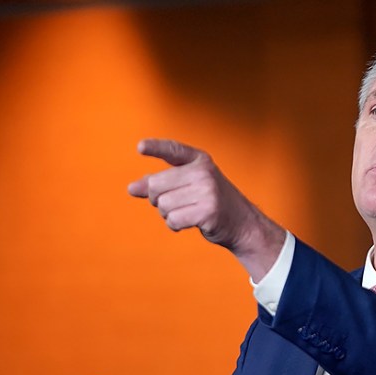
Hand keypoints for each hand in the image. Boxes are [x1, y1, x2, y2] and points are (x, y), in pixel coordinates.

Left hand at [128, 138, 284, 278]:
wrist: (242, 224)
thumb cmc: (211, 203)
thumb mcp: (188, 187)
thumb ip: (161, 184)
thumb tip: (132, 188)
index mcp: (200, 161)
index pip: (173, 150)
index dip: (156, 148)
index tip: (139, 148)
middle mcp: (203, 172)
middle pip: (156, 185)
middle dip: (157, 199)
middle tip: (175, 204)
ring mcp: (207, 190)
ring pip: (163, 205)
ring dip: (168, 214)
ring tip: (186, 213)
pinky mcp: (208, 210)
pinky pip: (173, 219)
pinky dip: (175, 225)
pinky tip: (189, 222)